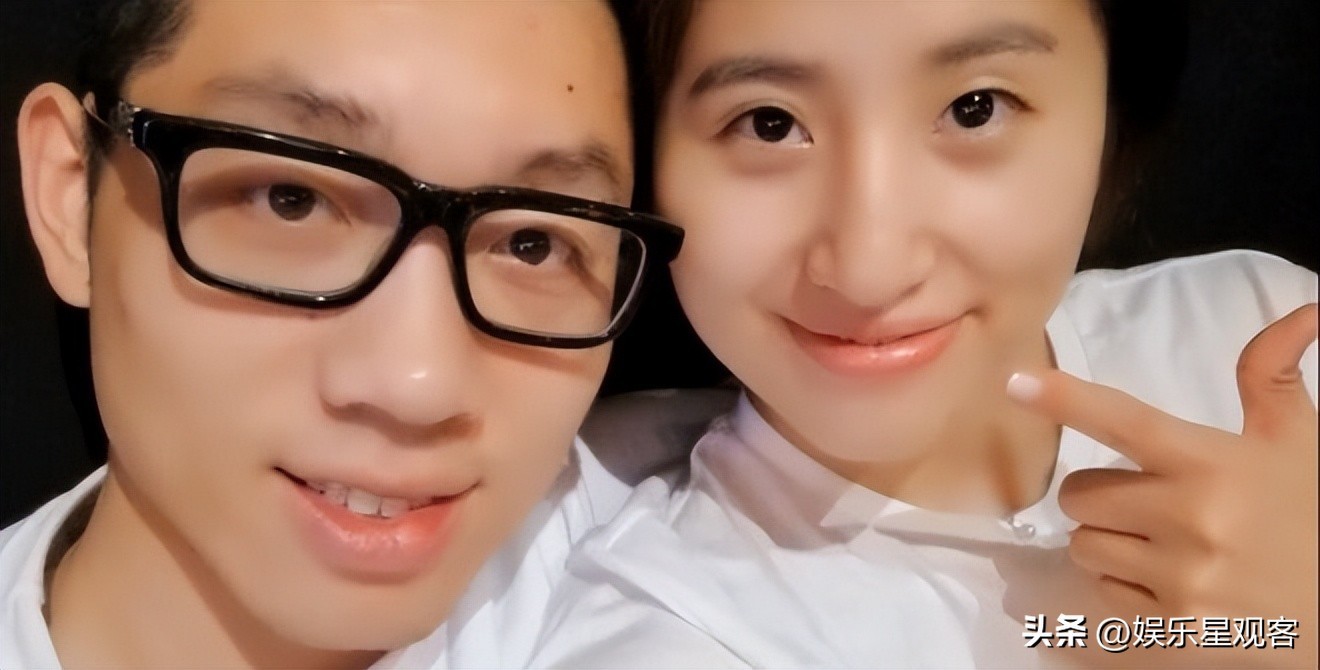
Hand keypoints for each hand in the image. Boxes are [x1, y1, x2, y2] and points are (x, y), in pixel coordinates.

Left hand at [1008, 303, 1317, 666]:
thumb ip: (1273, 378)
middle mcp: (1189, 518)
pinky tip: (1173, 581)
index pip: (1125, 421)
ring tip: (1164, 542)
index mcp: (1212, 464)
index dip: (1067, 399)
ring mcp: (1179, 577)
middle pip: (1079, 495)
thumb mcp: (1298, 443)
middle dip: (1101, 495)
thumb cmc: (1313, 516)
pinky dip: (1127, 586)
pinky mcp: (1171, 628)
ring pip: (1084, 546)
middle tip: (1147, 500)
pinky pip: (1104, 592)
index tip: (1016, 381)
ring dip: (1109, 541)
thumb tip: (1304, 311)